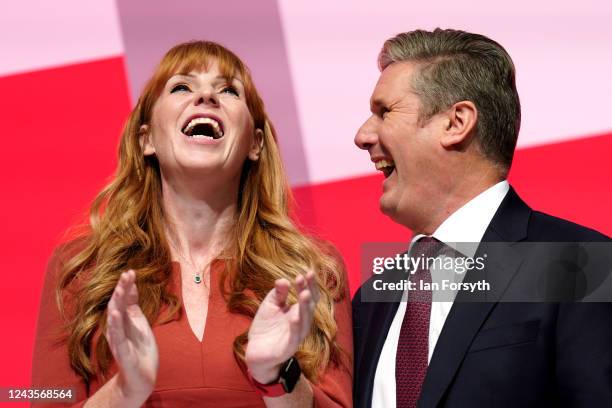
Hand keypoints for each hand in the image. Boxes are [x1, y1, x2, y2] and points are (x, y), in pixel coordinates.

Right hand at [105, 270, 157, 403]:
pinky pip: (117, 336)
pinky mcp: (122, 351)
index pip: (123, 299)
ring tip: (121, 288)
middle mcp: (118, 327)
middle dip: (121, 289)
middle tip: (127, 274)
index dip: (126, 286)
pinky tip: (115, 313)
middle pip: (117, 304)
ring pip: (114, 318)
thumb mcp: (139, 322)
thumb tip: (132, 285)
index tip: (131, 271)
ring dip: (117, 302)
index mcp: (124, 320)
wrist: (142, 376)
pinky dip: (115, 324)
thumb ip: (134, 306)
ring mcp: (118, 339)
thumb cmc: (140, 349)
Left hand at [245, 271, 318, 383]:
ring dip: (305, 308)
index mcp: (298, 311)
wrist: (255, 351)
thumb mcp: (270, 306)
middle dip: (308, 291)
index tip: (306, 272)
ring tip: (304, 294)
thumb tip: (283, 280)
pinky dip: (295, 327)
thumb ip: (278, 294)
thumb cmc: (265, 327)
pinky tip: (294, 317)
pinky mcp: (287, 348)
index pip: (308, 296)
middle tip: (305, 278)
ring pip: (305, 321)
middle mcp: (301, 323)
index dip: (308, 284)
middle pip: (309, 306)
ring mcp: (296, 336)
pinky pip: (294, 338)